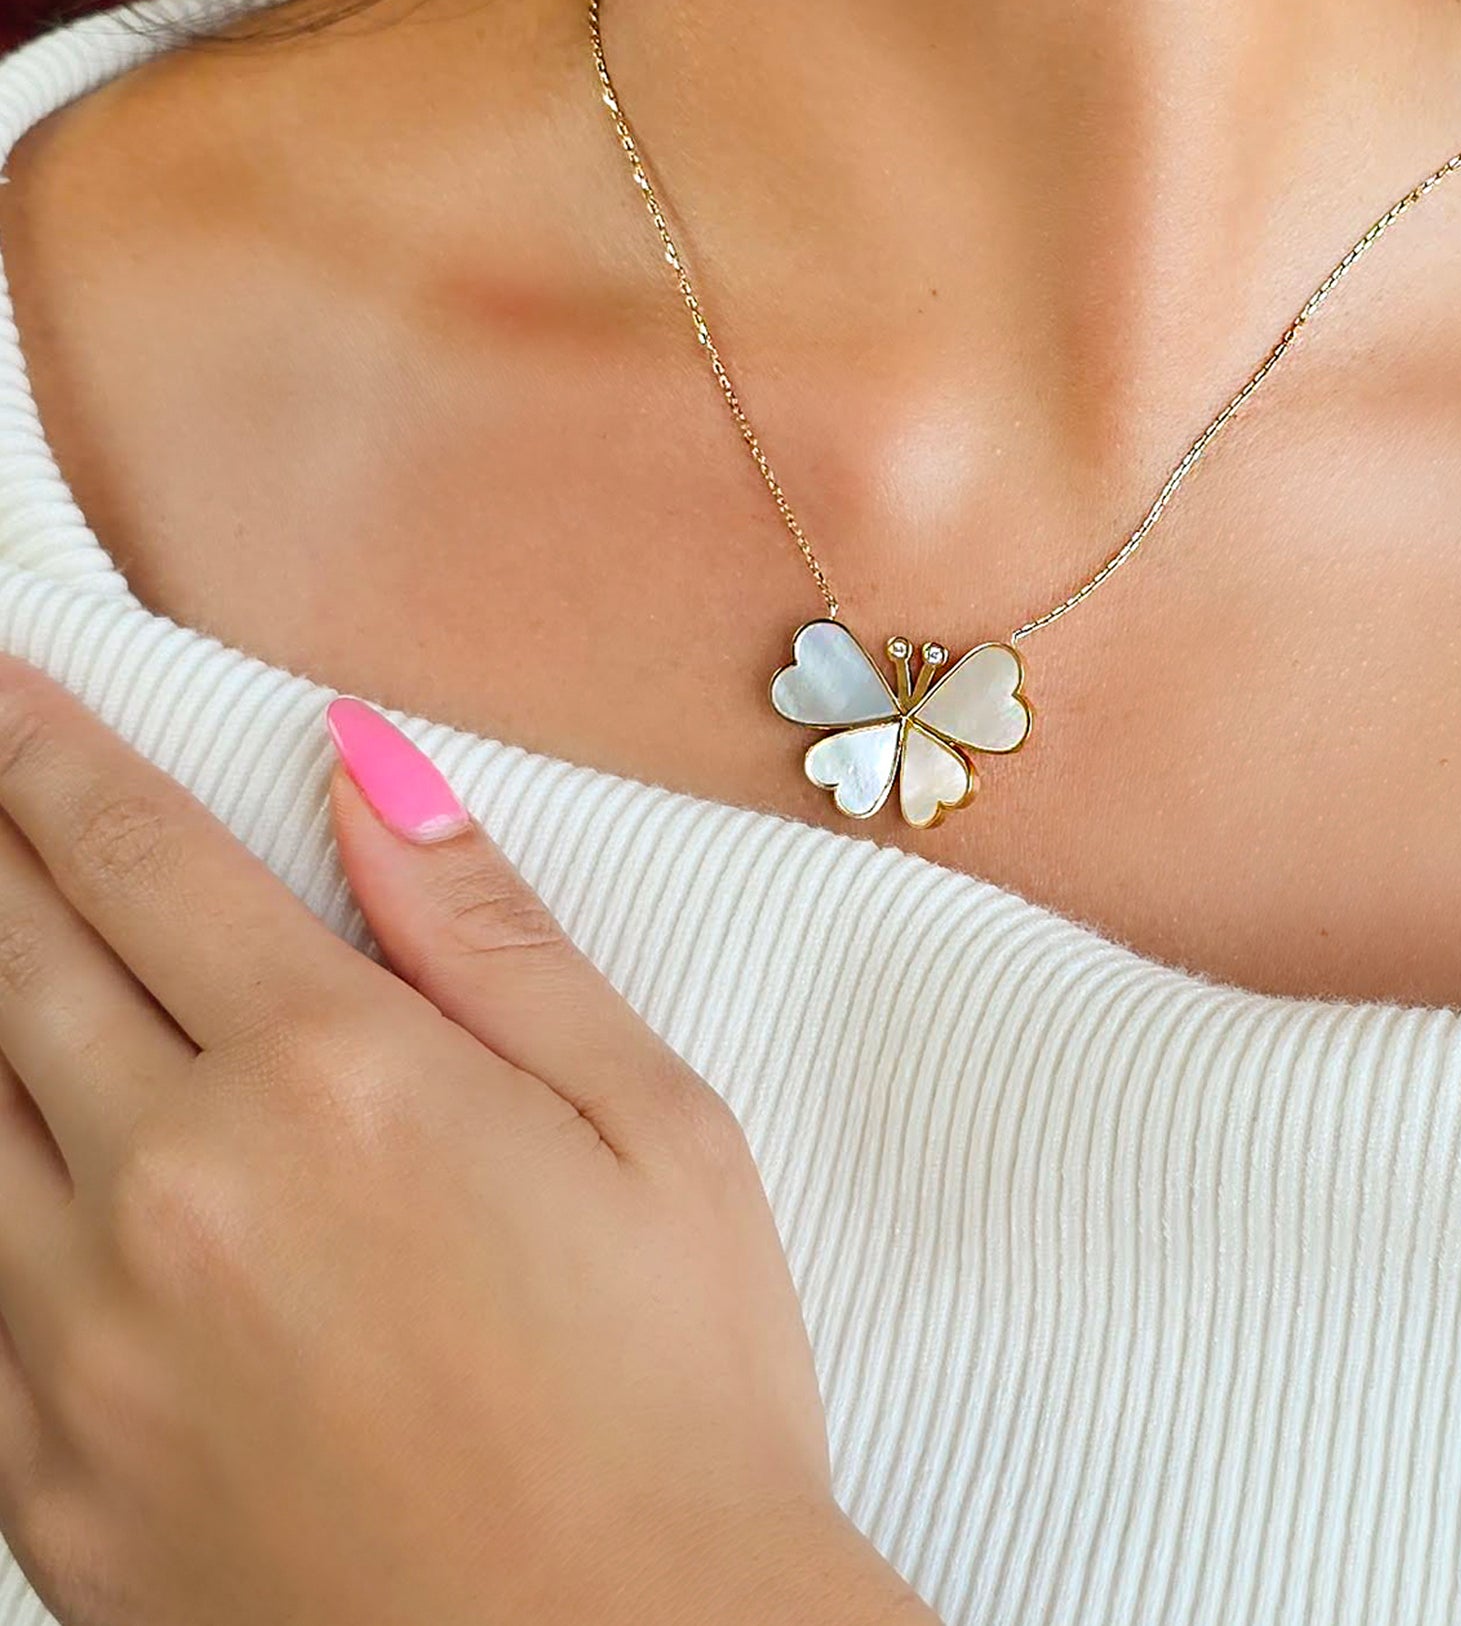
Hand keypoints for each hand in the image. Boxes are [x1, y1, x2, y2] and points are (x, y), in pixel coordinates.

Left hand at [0, 660, 930, 1625]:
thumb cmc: (673, 1399)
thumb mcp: (651, 1129)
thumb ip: (493, 941)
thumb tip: (374, 778)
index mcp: (335, 1082)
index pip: (146, 867)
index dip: (59, 764)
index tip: (9, 697)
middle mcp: (175, 1193)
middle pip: (16, 968)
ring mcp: (82, 1350)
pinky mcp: (48, 1485)